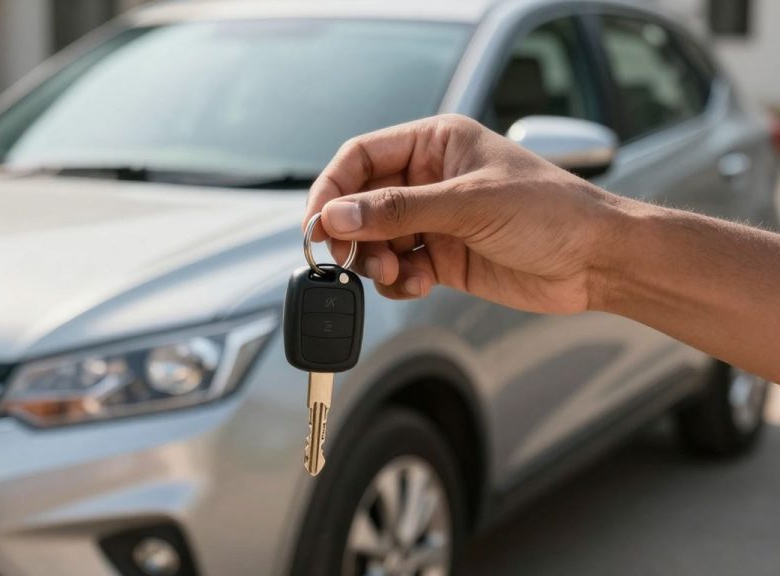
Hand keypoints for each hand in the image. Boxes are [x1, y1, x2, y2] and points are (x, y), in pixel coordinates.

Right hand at [304, 115, 623, 314]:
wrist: (597, 262)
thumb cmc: (551, 212)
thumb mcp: (469, 204)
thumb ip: (398, 211)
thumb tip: (335, 216)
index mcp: (436, 144)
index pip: (362, 157)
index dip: (332, 187)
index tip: (316, 222)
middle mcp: (430, 180)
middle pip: (362, 202)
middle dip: (353, 233)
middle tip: (347, 258)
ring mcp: (436, 220)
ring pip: (376, 240)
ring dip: (376, 261)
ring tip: (397, 274)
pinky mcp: (444, 258)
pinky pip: (400, 269)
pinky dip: (399, 282)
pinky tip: (420, 284)